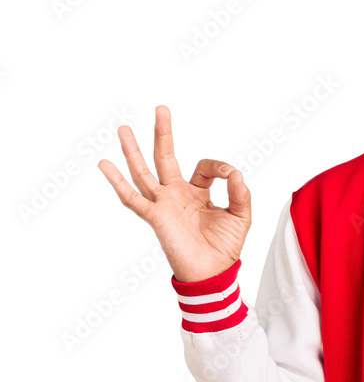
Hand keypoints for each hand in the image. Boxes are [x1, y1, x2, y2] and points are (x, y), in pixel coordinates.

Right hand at [98, 105, 250, 281]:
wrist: (213, 272)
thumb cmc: (225, 246)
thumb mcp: (240, 216)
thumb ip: (239, 193)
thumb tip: (235, 173)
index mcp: (198, 193)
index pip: (203, 168)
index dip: (218, 168)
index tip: (230, 176)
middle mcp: (177, 195)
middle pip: (165, 157)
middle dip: (163, 133)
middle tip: (161, 108)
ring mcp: (163, 204)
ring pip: (144, 172)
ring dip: (133, 151)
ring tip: (124, 128)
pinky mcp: (155, 217)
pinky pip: (133, 198)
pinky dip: (117, 181)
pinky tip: (104, 164)